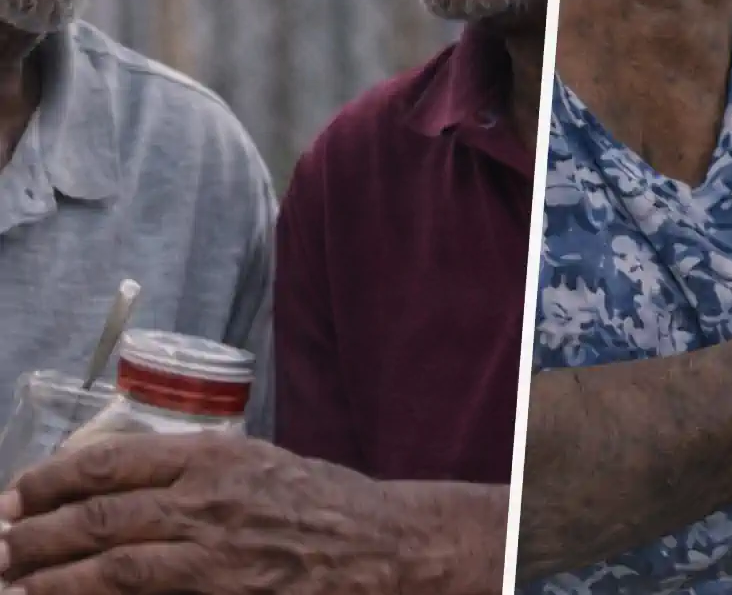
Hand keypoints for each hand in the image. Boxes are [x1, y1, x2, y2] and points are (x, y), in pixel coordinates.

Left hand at [0, 434, 435, 593]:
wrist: (388, 547)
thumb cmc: (326, 505)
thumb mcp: (260, 463)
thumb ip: (197, 471)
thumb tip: (118, 486)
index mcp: (214, 456)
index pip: (108, 464)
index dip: (48, 481)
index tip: (15, 495)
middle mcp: (207, 500)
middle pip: (95, 517)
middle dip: (30, 535)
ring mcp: (213, 554)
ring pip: (106, 565)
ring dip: (46, 577)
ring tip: (11, 581)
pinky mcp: (222, 594)